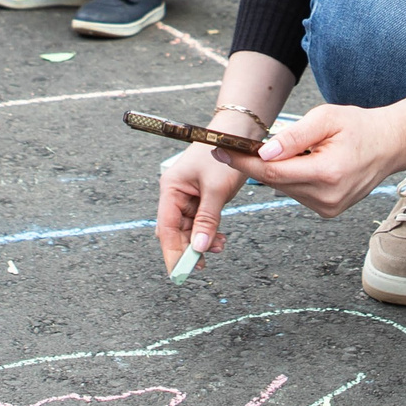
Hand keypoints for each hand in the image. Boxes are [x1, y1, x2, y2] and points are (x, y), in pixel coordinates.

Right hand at [155, 142, 249, 268]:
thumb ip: (207, 220)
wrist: (238, 132)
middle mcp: (175, 194)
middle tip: (201, 267)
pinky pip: (200, 222)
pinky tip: (220, 237)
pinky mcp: (201, 198)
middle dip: (188, 248)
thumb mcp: (216, 189)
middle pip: (175, 231)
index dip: (171, 252)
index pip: (166, 227)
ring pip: (189, 229)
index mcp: (171, 188)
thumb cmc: (224, 153)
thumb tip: (200, 248)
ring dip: (201, 241)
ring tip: (220, 246)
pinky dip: (209, 232)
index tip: (178, 272)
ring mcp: (188, 197)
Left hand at [209, 102, 401, 219]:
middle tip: (234, 146)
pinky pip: (297, 193)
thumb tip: (264, 152)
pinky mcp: (328, 211)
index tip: (221, 150)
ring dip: (274, 171)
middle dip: (253, 165)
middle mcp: (327, 197)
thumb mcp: (326, 119)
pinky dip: (290, 178)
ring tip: (276, 151)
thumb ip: (294, 136)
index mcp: (327, 173)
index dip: (243, 162)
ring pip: (284, 188)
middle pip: (275, 183)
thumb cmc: (359, 126)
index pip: (272, 173)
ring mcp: (328, 208)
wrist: (389, 145)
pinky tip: (298, 163)